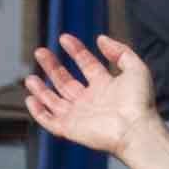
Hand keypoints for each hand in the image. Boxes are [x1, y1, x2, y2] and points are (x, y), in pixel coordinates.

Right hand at [20, 36, 160, 158]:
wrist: (135, 130)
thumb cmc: (139, 102)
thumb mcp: (135, 68)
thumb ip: (119, 51)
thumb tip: (100, 39)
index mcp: (105, 86)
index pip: (86, 65)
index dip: (76, 50)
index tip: (64, 38)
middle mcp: (91, 101)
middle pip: (66, 82)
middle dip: (52, 67)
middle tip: (40, 52)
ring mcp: (80, 116)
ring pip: (54, 101)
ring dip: (41, 90)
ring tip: (29, 78)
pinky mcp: (71, 129)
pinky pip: (49, 121)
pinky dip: (38, 112)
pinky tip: (30, 98)